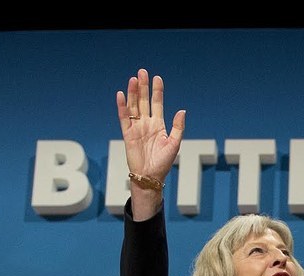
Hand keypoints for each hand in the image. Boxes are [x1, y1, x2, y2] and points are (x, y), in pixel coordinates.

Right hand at [115, 68, 184, 216]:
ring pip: (134, 106)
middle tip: (142, 72)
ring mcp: (136, 128)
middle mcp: (146, 124)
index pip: (157, 104)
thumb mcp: (174, 143)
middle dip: (144, 87)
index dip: (157, 91)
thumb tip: (182, 110)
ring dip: (133, 93)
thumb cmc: (163, 163)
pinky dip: (122, 107)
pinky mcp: (127, 134)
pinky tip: (121, 95)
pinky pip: (123, 118)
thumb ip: (178, 127)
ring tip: (133, 79)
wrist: (150, 176)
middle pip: (144, 101)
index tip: (157, 78)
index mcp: (159, 125)